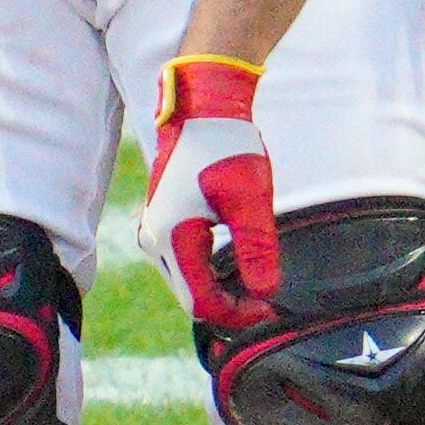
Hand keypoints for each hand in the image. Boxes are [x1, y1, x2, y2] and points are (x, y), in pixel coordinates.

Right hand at [137, 56, 279, 330]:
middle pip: (191, 299)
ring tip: (258, 284)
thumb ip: (257, 248)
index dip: (238, 315)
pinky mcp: (162, 225)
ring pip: (188, 284)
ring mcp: (154, 234)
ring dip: (221, 292)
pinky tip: (239, 267)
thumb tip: (266, 294)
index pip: (202, 303)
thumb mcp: (250, 198)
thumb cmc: (228, 147)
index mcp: (173, 238)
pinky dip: (211, 274)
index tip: (270, 310)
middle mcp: (155, 242)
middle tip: (268, 303)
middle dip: (230, 308)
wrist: (203, 110)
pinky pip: (185, 265)